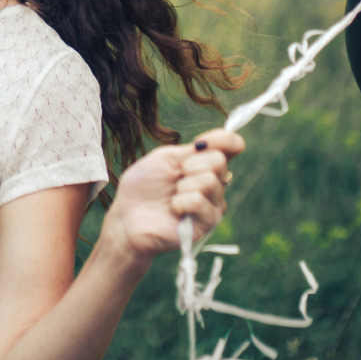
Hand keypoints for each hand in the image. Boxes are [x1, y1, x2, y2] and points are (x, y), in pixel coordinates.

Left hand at [98, 128, 244, 260]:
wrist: (128, 216)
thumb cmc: (144, 186)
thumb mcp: (166, 158)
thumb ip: (194, 149)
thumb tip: (225, 135)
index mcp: (204, 164)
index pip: (232, 146)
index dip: (226, 140)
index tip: (202, 142)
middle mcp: (215, 183)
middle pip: (218, 161)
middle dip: (190, 165)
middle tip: (175, 177)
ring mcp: (213, 204)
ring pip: (209, 181)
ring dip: (183, 186)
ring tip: (172, 196)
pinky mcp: (208, 224)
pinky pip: (199, 201)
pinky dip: (180, 202)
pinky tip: (173, 210)